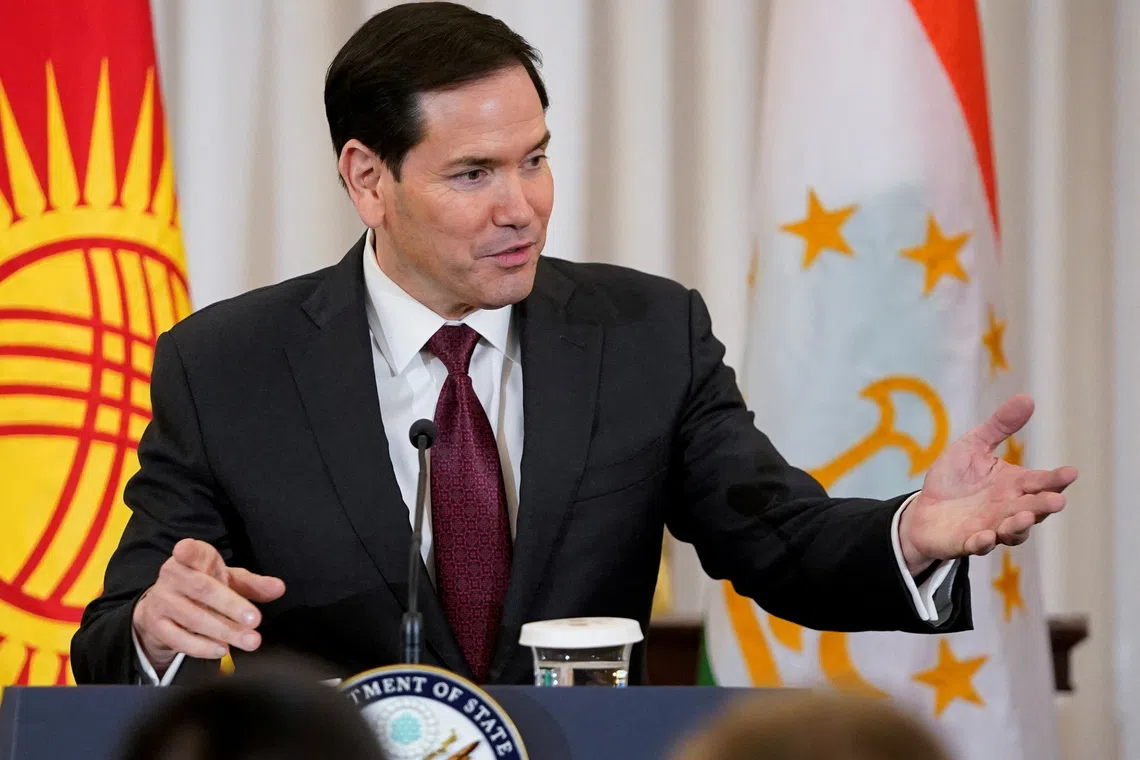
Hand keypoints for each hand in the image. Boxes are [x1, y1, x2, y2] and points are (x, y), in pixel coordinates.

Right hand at [132, 538, 285, 673]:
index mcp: (192, 559)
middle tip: (256, 621)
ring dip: (224, 631)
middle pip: (202, 589)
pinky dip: (201, 647)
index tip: (183, 550)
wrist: (164, 609)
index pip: (190, 551)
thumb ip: (253, 584)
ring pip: (193, 617)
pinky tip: (222, 650)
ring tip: (249, 640)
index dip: (187, 550)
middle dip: (231, 605)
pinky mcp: (156, 626)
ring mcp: (162, 601)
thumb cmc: (204, 587)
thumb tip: (279, 588)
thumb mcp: (228, 580)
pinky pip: (179, 639)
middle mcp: (173, 576)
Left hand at [898, 394, 1077, 573]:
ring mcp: (990, 528)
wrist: (924, 510)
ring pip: (1012, 531)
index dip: (1056, 479)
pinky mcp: (966, 542)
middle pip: (1033, 509)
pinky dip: (983, 543)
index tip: (1070, 473)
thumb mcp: (973, 445)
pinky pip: (978, 546)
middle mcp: (1008, 509)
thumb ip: (999, 426)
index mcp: (1014, 485)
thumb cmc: (954, 478)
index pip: (1040, 482)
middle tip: (1056, 501)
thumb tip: (1027, 398)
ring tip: (1025, 517)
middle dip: (1044, 505)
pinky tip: (985, 537)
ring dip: (1019, 526)